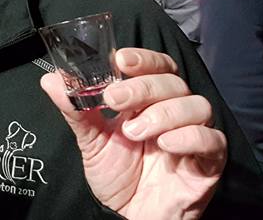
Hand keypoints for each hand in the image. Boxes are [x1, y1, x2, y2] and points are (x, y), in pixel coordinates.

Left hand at [41, 48, 225, 219]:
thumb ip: (75, 110)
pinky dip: (189, 137)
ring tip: (134, 132)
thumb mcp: (91, 141)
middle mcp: (174, 112)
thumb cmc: (117, 176)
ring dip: (164, 113)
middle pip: (173, 82)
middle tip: (114, 100)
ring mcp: (192, 135)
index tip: (121, 60)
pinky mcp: (208, 162)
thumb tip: (50, 80)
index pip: (156, 67)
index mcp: (149, 101)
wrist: (128, 216)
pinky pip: (212, 140)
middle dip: (143, 87)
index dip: (144, 58)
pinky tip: (165, 145)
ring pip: (197, 105)